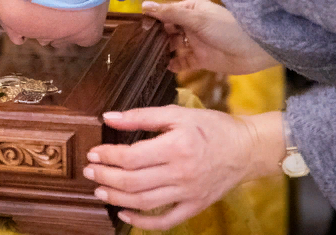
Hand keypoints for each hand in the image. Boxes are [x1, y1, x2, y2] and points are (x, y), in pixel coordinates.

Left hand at [85, 106, 285, 229]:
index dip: (108, 156)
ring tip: (100, 189)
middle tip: (89, 170)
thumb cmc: (212, 127)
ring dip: (117, 198)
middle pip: (133, 182)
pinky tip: (125, 213)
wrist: (246, 148)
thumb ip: (141, 116)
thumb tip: (109, 117)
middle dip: (105, 176)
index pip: (131, 157)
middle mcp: (181, 173)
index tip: (94, 152)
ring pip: (144, 202)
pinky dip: (142, 222)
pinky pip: (165, 221)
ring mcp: (188, 193)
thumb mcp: (177, 113)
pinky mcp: (194, 206)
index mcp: (176, 147)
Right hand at [143, 0, 277, 74]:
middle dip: (155, 36)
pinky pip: (183, 61)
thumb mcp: (197, 19)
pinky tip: (164, 67)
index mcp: (191, 9)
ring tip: (147, 57)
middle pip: (167, 30)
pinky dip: (174, 64)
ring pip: (173, 46)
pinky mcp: (201, 59)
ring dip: (163, 50)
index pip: (166, 12)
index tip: (137, 27)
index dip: (152, 19)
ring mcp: (196, 42)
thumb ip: (171, 14)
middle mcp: (191, 24)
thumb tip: (144, 6)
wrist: (255, 50)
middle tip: (138, 45)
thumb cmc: (227, 28)